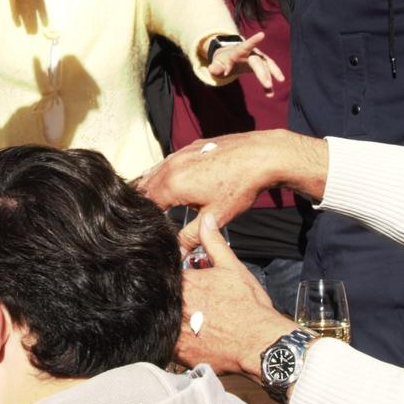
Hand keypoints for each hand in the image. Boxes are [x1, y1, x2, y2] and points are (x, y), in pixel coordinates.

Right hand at [136, 130, 324, 247]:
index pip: (144, 205)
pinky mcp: (189, 147)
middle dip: (143, 204)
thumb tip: (177, 255)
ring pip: (153, 172)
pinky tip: (171, 184)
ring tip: (154, 206)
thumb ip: (190, 237)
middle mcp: (169, 166)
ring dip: (151, 188)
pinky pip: (167, 162)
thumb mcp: (214, 217)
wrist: (260, 155)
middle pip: (143, 187)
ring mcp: (179, 154)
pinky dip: (162, 174)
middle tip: (146, 221)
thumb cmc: (239, 187)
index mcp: (171, 184)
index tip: (147, 232)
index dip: (144, 220)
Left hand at [176, 212, 294, 375]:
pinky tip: (189, 340)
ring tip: (191, 323)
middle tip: (190, 305)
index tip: (179, 284)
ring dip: (168, 321)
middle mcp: (175, 307)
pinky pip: (166, 346)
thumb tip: (207, 220)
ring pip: (161, 323)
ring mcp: (175, 332)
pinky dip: (174, 342)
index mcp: (185, 283)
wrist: (260, 343)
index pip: (163, 275)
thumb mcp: (233, 268)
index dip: (168, 278)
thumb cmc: (249, 307)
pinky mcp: (179, 353)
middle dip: (167, 300)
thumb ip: (214, 243)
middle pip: (160, 300)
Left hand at [206, 32, 283, 96]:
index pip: (246, 45)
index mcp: (239, 51)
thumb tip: (213, 69)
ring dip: (272, 77)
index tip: (262, 35)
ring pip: (267, 66)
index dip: (253, 40)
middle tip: (268, 85)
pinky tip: (270, 93)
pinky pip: (268, 72)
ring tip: (271, 92)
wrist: (231, 57)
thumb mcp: (217, 63)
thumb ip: (216, 67)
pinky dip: (269, 82)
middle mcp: (251, 53)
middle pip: (258, 62)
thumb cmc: (223, 61)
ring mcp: (258, 58)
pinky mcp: (263, 64)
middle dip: (263, 73)